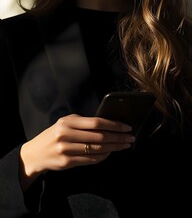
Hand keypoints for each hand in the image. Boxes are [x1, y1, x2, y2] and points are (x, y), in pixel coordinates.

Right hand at [20, 114, 134, 189]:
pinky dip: (103, 156)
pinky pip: (90, 159)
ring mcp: (66, 150)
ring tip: (124, 145)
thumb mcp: (65, 123)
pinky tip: (110, 153)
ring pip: (97, 149)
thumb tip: (106, 124)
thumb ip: (83, 122)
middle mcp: (67, 135)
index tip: (127, 127)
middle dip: (118, 137)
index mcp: (68, 122)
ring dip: (114, 147)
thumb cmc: (53, 134)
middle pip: (100, 136)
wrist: (35, 153)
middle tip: (130, 138)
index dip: (114, 125)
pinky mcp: (67, 162)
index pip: (97, 122)